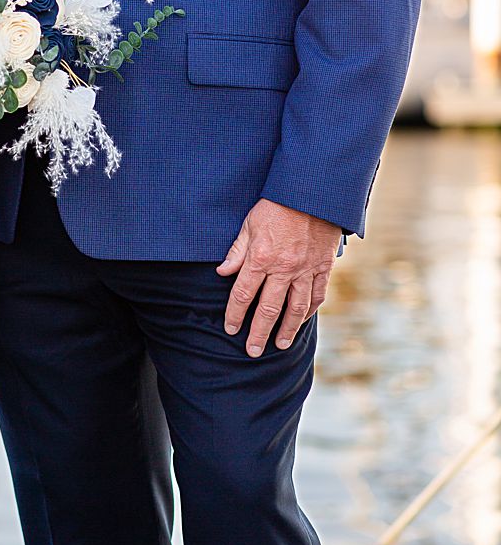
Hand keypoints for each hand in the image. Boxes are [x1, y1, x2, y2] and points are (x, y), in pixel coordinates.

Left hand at [216, 198, 340, 356]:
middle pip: (268, 309)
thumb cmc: (275, 206)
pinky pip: (316, 295)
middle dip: (258, 332)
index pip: (243, 294)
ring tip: (278, 345)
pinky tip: (302, 321)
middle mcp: (283, 269)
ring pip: (295, 309)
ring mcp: (306, 270)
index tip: (229, 328)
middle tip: (252, 350)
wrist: (311, 194)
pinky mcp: (323, 268)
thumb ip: (236, 251)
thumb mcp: (248, 225)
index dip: (235, 314)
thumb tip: (222, 273)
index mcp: (261, 258)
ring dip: (286, 330)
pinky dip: (309, 311)